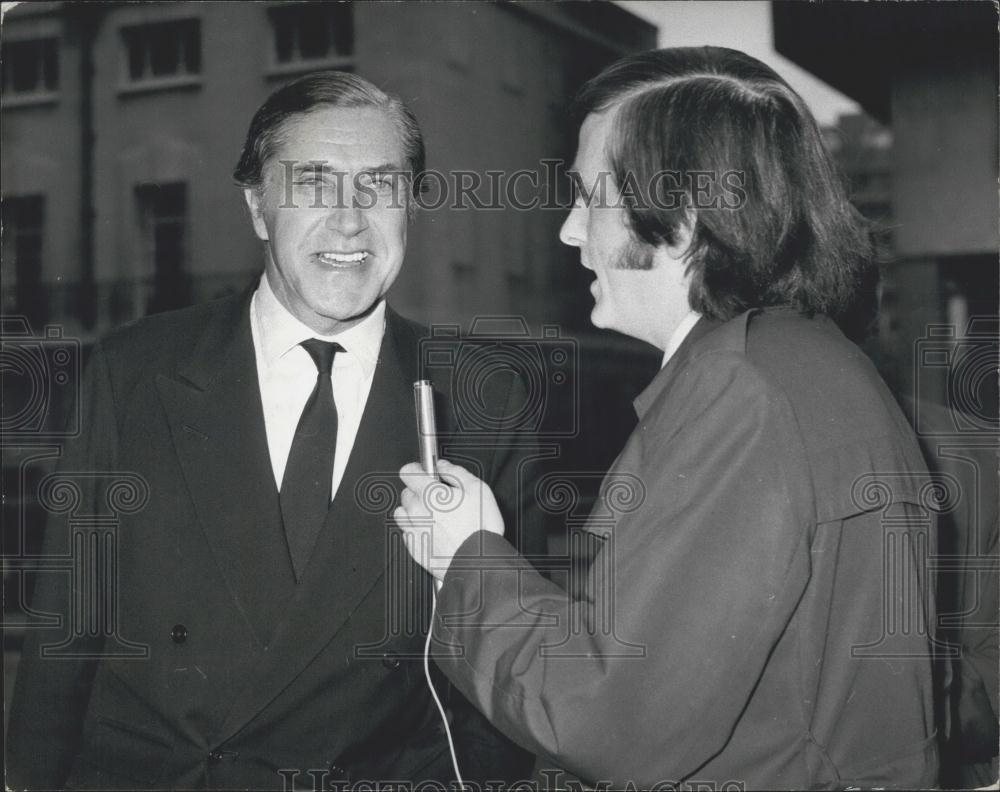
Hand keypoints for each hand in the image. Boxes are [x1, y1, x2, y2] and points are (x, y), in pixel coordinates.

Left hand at [395, 459, 504, 580]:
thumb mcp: (477, 489)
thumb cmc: (480, 528)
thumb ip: (456, 472)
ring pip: (403, 513)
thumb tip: (443, 466)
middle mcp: (416, 511)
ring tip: (434, 516)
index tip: (424, 472)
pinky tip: (433, 531)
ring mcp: (413, 531)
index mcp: (429, 494)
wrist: (478, 562)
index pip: (407, 472)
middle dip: (419, 492)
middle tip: (439, 498)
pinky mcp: (414, 548)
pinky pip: (407, 532)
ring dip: (413, 511)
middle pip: (406, 493)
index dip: (417, 469)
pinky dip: (416, 529)